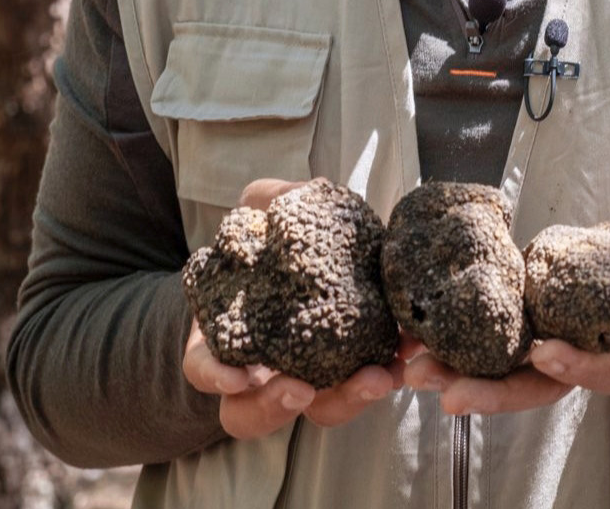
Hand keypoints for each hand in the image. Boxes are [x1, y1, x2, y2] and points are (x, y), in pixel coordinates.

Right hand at [181, 178, 404, 438]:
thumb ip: (269, 200)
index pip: (203, 369)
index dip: (216, 376)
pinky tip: (406, 349)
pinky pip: (365, 383)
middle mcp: (260, 372)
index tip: (240, 377)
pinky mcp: (352, 367)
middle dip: (279, 406)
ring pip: (319, 410)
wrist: (308, 247)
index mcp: (225, 336)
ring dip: (349, 398)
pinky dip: (386, 369)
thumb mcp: (261, 210)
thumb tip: (295, 195)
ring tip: (380, 375)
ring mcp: (307, 375)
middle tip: (305, 388)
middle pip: (257, 412)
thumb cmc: (270, 233)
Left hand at [403, 212, 609, 416]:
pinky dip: (455, 340)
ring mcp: (555, 338)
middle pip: (537, 384)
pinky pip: (491, 336)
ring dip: (458, 371)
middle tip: (442, 388)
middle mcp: (586, 352)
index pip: (600, 364)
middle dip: (490, 390)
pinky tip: (416, 334)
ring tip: (412, 367)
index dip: (573, 362)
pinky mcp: (530, 316)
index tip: (542, 351)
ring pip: (504, 368)